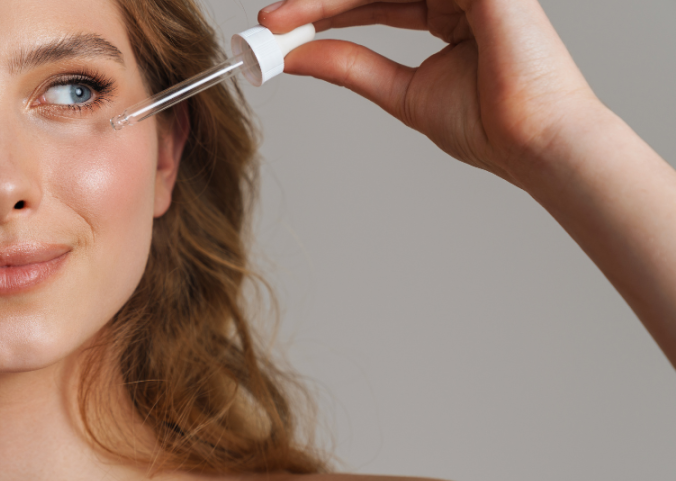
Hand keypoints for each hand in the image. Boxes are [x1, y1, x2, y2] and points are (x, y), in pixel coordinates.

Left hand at [258, 0, 604, 186]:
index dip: (326, 13)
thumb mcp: (403, 93)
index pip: (376, 3)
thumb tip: (298, 55)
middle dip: (316, 2)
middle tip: (269, 20)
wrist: (534, 142)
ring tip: (281, 19)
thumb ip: (352, 67)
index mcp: (453, 16)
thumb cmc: (489, 126)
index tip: (279, 30)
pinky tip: (322, 5)